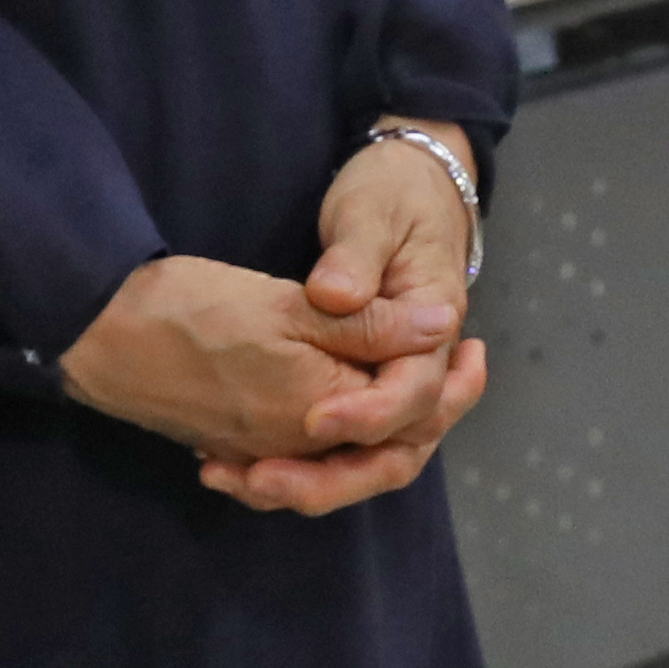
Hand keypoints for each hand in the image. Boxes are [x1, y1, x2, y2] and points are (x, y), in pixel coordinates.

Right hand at [68, 237, 485, 509]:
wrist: (101, 332)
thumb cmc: (193, 310)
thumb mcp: (292, 305)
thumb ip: (370, 325)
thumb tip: (443, 328)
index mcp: (319, 415)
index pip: (408, 421)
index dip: (449, 388)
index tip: (472, 347)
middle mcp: (294, 448)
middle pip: (381, 455)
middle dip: (426, 416)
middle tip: (460, 366)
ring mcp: (261, 449)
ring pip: (343, 456)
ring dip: (384, 427)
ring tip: (412, 378)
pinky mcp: (235, 440)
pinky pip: (299, 455)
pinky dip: (334, 434)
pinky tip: (346, 409)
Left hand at [201, 130, 491, 514]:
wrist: (405, 183)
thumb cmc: (391, 193)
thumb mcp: (371, 214)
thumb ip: (355, 259)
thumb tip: (337, 296)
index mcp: (435, 323)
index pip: (413, 392)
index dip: (366, 412)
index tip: (312, 418)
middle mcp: (420, 368)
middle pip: (396, 453)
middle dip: (330, 479)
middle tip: (262, 480)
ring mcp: (391, 382)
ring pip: (366, 462)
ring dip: (307, 484)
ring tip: (238, 480)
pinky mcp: (359, 386)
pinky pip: (340, 448)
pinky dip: (293, 467)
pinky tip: (233, 468)